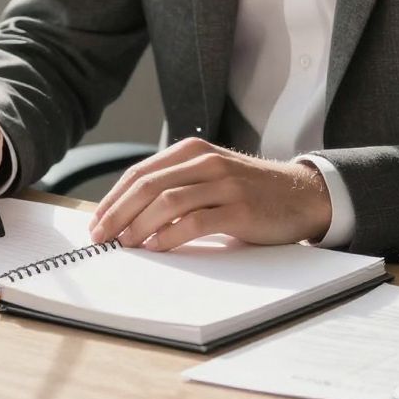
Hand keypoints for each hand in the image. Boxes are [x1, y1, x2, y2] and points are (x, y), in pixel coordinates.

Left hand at [87, 139, 331, 250]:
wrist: (301, 195)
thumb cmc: (250, 191)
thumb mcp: (211, 175)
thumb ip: (177, 184)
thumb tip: (128, 214)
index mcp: (193, 151)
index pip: (140, 173)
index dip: (113, 198)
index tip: (96, 222)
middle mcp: (206, 162)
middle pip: (148, 185)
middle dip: (118, 213)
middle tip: (101, 237)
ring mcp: (224, 184)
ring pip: (167, 201)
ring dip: (139, 225)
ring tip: (124, 244)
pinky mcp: (240, 209)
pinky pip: (195, 222)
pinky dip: (169, 236)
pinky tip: (156, 247)